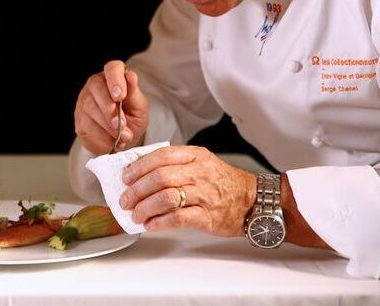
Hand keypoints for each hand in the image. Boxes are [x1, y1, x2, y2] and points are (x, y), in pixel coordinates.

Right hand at [74, 60, 148, 154]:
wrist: (123, 137)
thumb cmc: (132, 116)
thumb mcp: (139, 106)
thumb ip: (134, 93)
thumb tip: (130, 76)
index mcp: (113, 76)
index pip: (112, 68)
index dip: (115, 80)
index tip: (120, 96)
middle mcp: (95, 85)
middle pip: (96, 88)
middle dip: (110, 109)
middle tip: (122, 125)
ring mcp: (84, 101)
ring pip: (90, 108)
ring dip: (107, 126)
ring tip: (122, 137)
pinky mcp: (79, 119)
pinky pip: (86, 125)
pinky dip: (102, 136)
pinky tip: (112, 140)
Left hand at [120, 145, 256, 236]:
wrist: (253, 201)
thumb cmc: (223, 182)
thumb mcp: (201, 163)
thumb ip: (175, 164)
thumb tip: (141, 173)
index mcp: (195, 156)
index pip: (161, 156)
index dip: (139, 166)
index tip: (126, 176)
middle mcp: (199, 173)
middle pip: (160, 177)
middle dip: (137, 190)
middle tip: (126, 199)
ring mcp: (204, 194)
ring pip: (166, 197)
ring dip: (145, 207)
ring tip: (136, 214)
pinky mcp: (207, 216)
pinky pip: (178, 218)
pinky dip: (160, 222)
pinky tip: (151, 224)